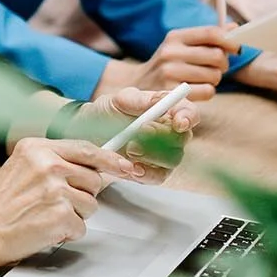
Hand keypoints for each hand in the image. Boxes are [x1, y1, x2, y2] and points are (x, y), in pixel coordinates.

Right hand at [0, 137, 142, 261]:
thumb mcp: (24, 167)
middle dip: (82, 195)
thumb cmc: (0, 203)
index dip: (111, 159)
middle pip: (94, 180)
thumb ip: (56, 162)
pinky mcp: (59, 215)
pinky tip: (44, 228)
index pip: (86, 149)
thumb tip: (95, 169)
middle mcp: (47, 164)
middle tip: (56, 203)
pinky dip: (66, 233)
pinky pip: (81, 227)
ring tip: (46, 215)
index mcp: (38, 148)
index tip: (127, 166)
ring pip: (90, 205)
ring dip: (73, 216)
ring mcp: (54, 190)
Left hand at [70, 86, 199, 182]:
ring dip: (151, 155)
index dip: (188, 117)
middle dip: (162, 137)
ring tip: (129, 149)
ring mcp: (163, 155)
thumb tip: (162, 100)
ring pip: (172, 160)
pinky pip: (158, 177)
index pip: (189, 113)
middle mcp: (170, 133)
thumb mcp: (120, 100)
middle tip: (140, 132)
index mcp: (166, 110)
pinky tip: (131, 167)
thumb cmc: (107, 111)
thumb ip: (141, 100)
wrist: (87, 133)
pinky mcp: (152, 172)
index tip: (179, 122)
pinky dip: (145, 173)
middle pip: (182, 139)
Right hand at [125, 24, 240, 100]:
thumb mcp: (181, 45)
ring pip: (214, 75)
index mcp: (175, 37)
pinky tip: (196, 90)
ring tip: (201, 78)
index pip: (210, 33)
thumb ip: (207, 37)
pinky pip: (208, 91)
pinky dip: (207, 92)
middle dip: (222, 64)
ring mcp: (170, 73)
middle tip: (216, 67)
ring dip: (214, 79)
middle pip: (216, 56)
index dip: (230, 41)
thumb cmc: (168, 63)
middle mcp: (170, 52)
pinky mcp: (172, 93)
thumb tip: (235, 28)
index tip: (237, 48)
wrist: (138, 85)